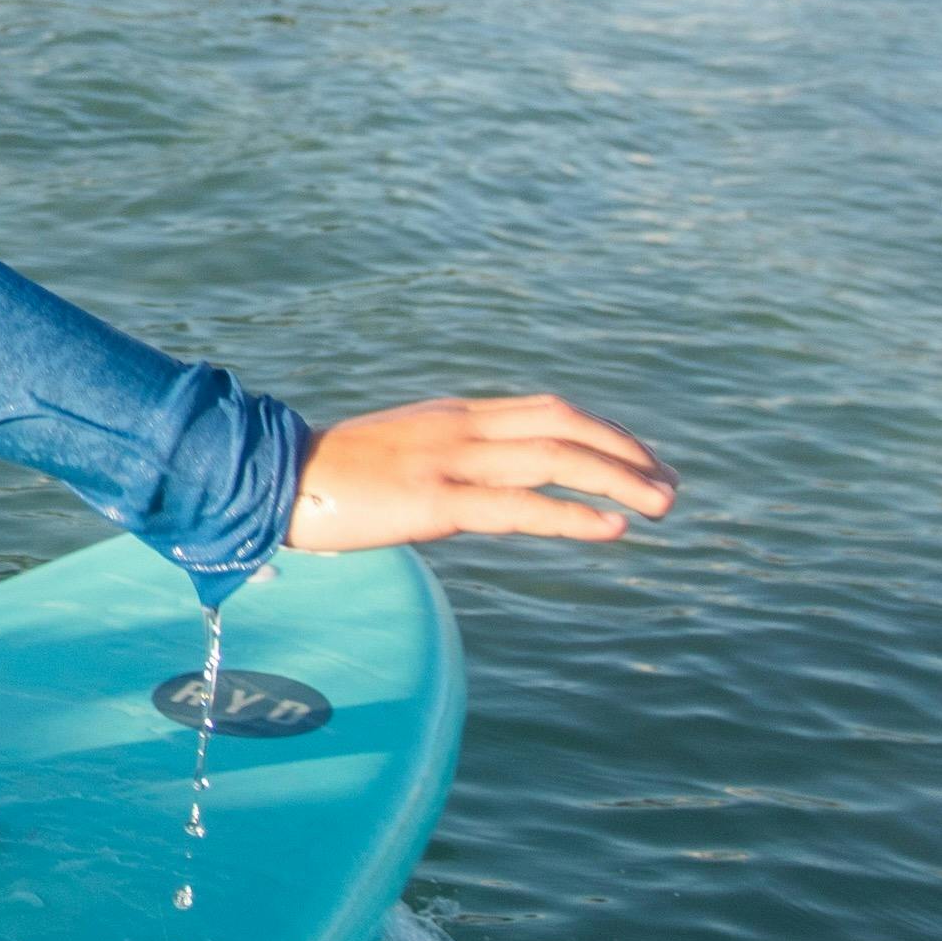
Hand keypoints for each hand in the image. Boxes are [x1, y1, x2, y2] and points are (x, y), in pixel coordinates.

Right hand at [289, 394, 674, 552]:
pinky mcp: (434, 500)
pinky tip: (610, 529)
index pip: (550, 411)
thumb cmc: (331, 476)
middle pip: (566, 426)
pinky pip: (518, 508)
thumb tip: (484, 496)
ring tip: (661, 507)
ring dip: (618, 480)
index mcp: (457, 415)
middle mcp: (462, 429)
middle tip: (670, 486)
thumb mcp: (402, 455)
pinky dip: (571, 516)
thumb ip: (448, 462)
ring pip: (554, 460)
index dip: (606, 432)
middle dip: (627, 454)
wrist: (271, 477)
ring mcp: (449, 461)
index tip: (642, 460)